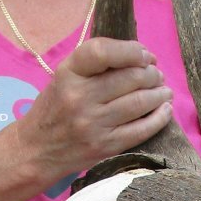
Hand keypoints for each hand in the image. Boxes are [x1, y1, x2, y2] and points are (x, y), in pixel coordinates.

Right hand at [14, 37, 173, 185]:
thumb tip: (142, 57)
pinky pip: (141, 130)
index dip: (131, 50)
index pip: (103, 51)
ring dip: (159, 94)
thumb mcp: (64, 77)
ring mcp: (93, 124)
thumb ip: (95, 64)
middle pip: (129, 78)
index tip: (144, 55)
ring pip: (139, 102)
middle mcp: (79, 97)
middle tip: (156, 75)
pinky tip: (164, 110)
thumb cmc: (55, 108)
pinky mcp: (104, 146)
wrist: (36, 150)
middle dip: (151, 74)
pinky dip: (159, 118)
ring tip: (163, 91)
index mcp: (68, 74)